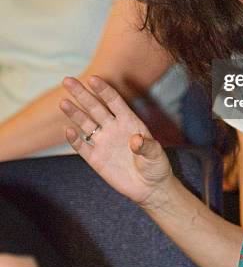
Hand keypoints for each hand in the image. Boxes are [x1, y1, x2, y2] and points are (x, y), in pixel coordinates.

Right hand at [60, 76, 172, 208]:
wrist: (149, 187)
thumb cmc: (156, 166)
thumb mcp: (156, 155)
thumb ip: (147, 146)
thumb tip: (135, 140)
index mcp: (129, 121)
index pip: (114, 101)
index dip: (103, 90)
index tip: (92, 79)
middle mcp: (114, 128)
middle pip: (95, 107)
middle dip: (82, 94)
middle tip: (68, 80)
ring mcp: (104, 142)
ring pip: (86, 124)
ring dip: (75, 113)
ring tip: (63, 102)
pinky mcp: (96, 159)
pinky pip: (83, 147)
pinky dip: (74, 140)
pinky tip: (67, 130)